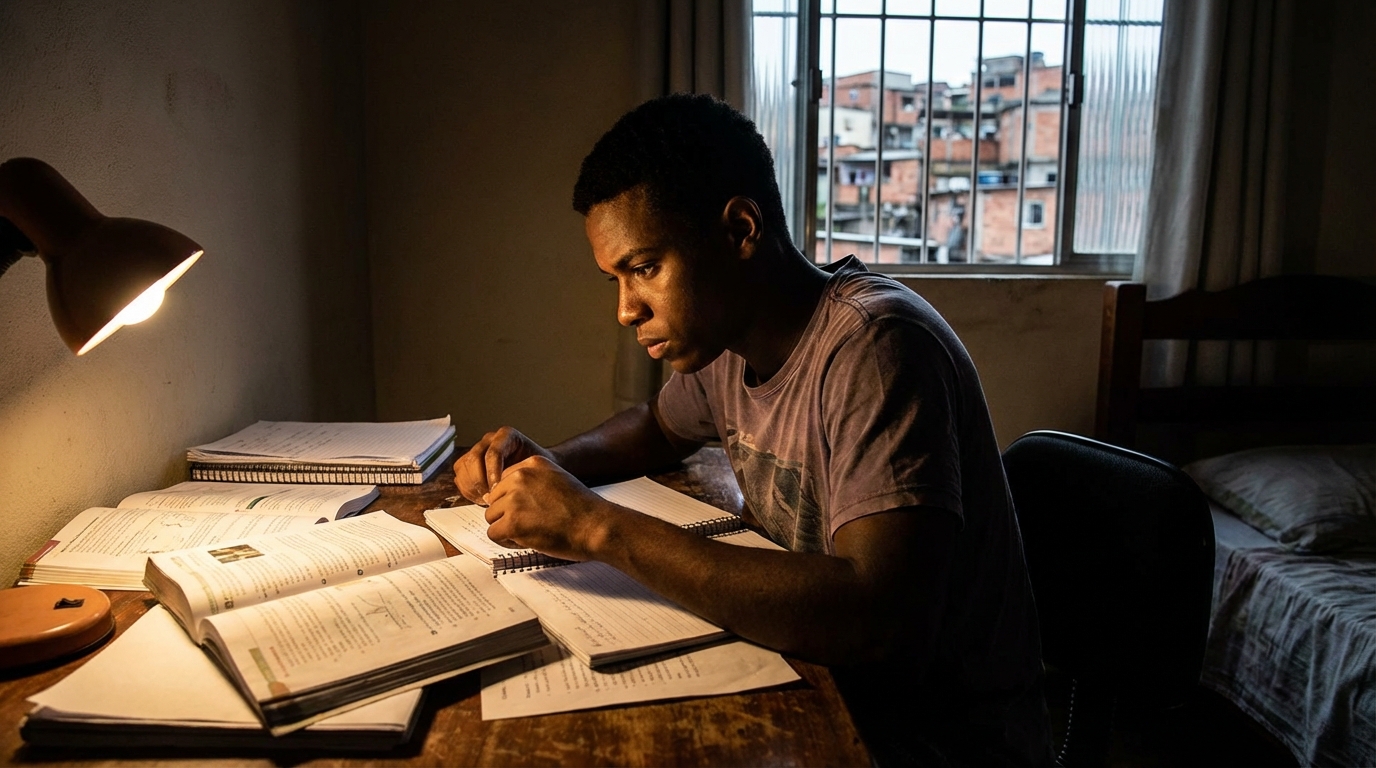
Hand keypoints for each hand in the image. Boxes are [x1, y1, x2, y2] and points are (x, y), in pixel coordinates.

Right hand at [453, 427, 554, 503]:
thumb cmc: (538, 470)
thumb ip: (523, 473)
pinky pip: (460, 475)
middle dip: (481, 482)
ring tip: (486, 500)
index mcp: (507, 435)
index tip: (499, 490)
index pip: (493, 453)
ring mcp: (477, 450)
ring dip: (472, 487)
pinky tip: (481, 499)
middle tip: (491, 498)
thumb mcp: (536, 469)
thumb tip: (507, 488)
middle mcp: (489, 440)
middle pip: (474, 458)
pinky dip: (467, 489)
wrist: (536, 471)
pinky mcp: (469, 464)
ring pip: (463, 466)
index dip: (493, 474)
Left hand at [484, 456, 611, 561]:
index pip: (505, 480)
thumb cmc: (584, 509)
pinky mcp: (512, 523)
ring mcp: (514, 500)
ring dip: (507, 527)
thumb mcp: (558, 479)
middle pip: (495, 498)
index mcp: (533, 464)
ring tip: (531, 531)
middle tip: (532, 523)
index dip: (514, 499)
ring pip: (492, 516)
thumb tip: (510, 498)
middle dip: (508, 513)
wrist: (597, 526)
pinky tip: (527, 540)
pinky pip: (494, 534)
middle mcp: (520, 478)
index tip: (530, 509)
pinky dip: (507, 541)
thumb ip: (534, 483)